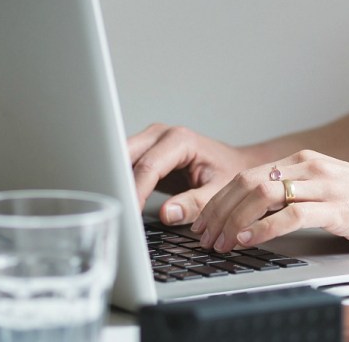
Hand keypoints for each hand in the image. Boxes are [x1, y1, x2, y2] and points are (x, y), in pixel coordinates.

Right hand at [128, 123, 259, 224]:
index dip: (136, 191)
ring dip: (116, 181)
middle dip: (119, 183)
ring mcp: (150, 140)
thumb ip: (196, 204)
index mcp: (180, 140)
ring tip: (115, 206)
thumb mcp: (219, 191)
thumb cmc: (229, 173)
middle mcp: (161, 134)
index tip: (130, 213)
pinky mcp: (145, 151)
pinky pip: (125, 165)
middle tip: (116, 210)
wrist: (233, 164)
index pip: (149, 166)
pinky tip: (121, 199)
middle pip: (126, 156)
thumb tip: (168, 214)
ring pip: (121, 159)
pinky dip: (121, 181)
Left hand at [191, 150, 348, 251]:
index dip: (220, 199)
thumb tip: (258, 214)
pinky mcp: (340, 209)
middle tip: (203, 235)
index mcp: (305, 161)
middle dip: (218, 211)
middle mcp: (311, 167)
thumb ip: (296, 196)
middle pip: (248, 183)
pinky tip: (247, 241)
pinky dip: (262, 229)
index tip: (204, 220)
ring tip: (219, 241)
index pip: (248, 176)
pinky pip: (291, 216)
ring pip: (262, 195)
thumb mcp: (329, 191)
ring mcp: (326, 186)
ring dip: (233, 220)